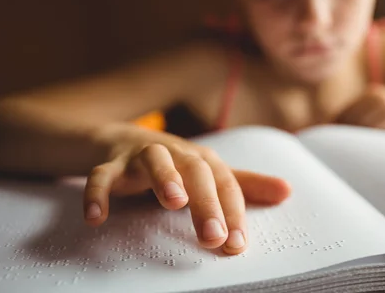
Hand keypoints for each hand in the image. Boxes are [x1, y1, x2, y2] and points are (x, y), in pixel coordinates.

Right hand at [83, 123, 290, 254]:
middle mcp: (177, 154)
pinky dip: (98, 193)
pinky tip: (97, 217)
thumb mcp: (210, 174)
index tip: (237, 245)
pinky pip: (102, 176)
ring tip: (174, 202)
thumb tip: (287, 191)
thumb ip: (244, 185)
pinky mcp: (111, 164)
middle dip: (207, 202)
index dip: (233, 212)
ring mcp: (142, 157)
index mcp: (203, 160)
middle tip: (214, 236)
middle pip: (196, 172)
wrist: (124, 140)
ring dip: (165, 178)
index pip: (225, 184)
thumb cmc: (176, 163)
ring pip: (155, 160)